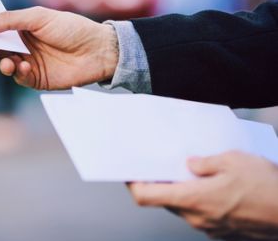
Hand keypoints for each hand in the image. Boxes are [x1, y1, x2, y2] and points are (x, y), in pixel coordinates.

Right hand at [0, 6, 118, 89]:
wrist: (98, 51)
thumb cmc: (72, 28)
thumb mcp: (39, 17)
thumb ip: (9, 20)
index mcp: (22, 26)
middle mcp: (23, 44)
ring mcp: (29, 61)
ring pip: (5, 63)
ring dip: (2, 63)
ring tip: (7, 62)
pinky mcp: (36, 78)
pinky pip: (19, 77)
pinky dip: (17, 73)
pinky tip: (22, 66)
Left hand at [129, 151, 277, 239]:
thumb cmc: (268, 189)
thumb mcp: (233, 161)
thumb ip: (205, 162)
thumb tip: (191, 164)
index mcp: (192, 199)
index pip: (145, 196)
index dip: (132, 183)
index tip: (128, 171)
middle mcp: (197, 218)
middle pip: (163, 201)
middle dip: (159, 184)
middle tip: (162, 164)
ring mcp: (210, 228)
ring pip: (183, 208)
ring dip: (181, 192)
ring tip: (192, 172)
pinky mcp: (224, 232)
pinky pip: (201, 215)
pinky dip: (199, 201)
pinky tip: (212, 186)